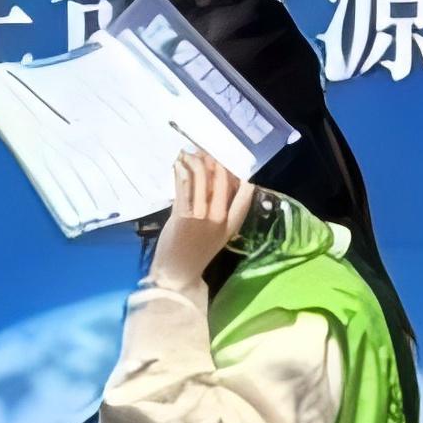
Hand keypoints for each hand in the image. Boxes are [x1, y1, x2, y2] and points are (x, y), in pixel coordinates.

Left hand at [148, 146, 250, 294]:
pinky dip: (180, 173)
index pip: (245, 195)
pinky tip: (178, 163)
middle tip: (207, 149)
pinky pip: (183, 188)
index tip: (238, 159)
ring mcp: (201, 217)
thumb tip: (213, 182)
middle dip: (215, 161)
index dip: (242, 175)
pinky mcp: (183, 217)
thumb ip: (216, 210)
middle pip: (222, 181)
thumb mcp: (214, 232)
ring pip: (202, 181)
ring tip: (190, 152)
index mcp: (231, 224)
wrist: (177, 273)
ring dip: (196, 162)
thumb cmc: (194, 252)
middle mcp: (220, 219)